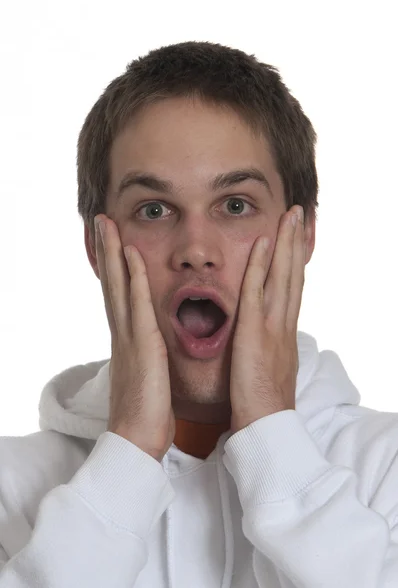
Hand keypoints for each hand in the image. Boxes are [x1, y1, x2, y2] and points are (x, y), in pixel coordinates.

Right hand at [95, 215, 174, 461]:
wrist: (136, 440)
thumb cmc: (146, 413)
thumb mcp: (146, 377)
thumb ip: (147, 358)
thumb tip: (151, 349)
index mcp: (127, 341)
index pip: (119, 296)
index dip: (115, 269)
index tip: (113, 244)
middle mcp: (122, 333)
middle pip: (112, 283)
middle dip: (107, 251)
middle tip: (102, 221)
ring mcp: (128, 337)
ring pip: (119, 286)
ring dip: (113, 253)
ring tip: (108, 224)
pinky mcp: (141, 344)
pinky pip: (137, 303)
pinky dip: (133, 277)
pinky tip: (132, 254)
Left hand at [229, 205, 304, 434]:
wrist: (265, 426)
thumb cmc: (262, 401)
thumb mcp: (269, 367)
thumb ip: (267, 347)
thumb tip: (264, 337)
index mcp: (285, 332)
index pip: (293, 289)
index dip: (295, 262)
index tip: (296, 239)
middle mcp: (284, 324)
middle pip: (294, 275)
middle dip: (296, 243)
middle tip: (299, 214)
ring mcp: (273, 327)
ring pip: (283, 277)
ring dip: (286, 244)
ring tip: (289, 217)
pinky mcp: (256, 333)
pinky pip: (257, 292)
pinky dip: (261, 266)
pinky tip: (263, 244)